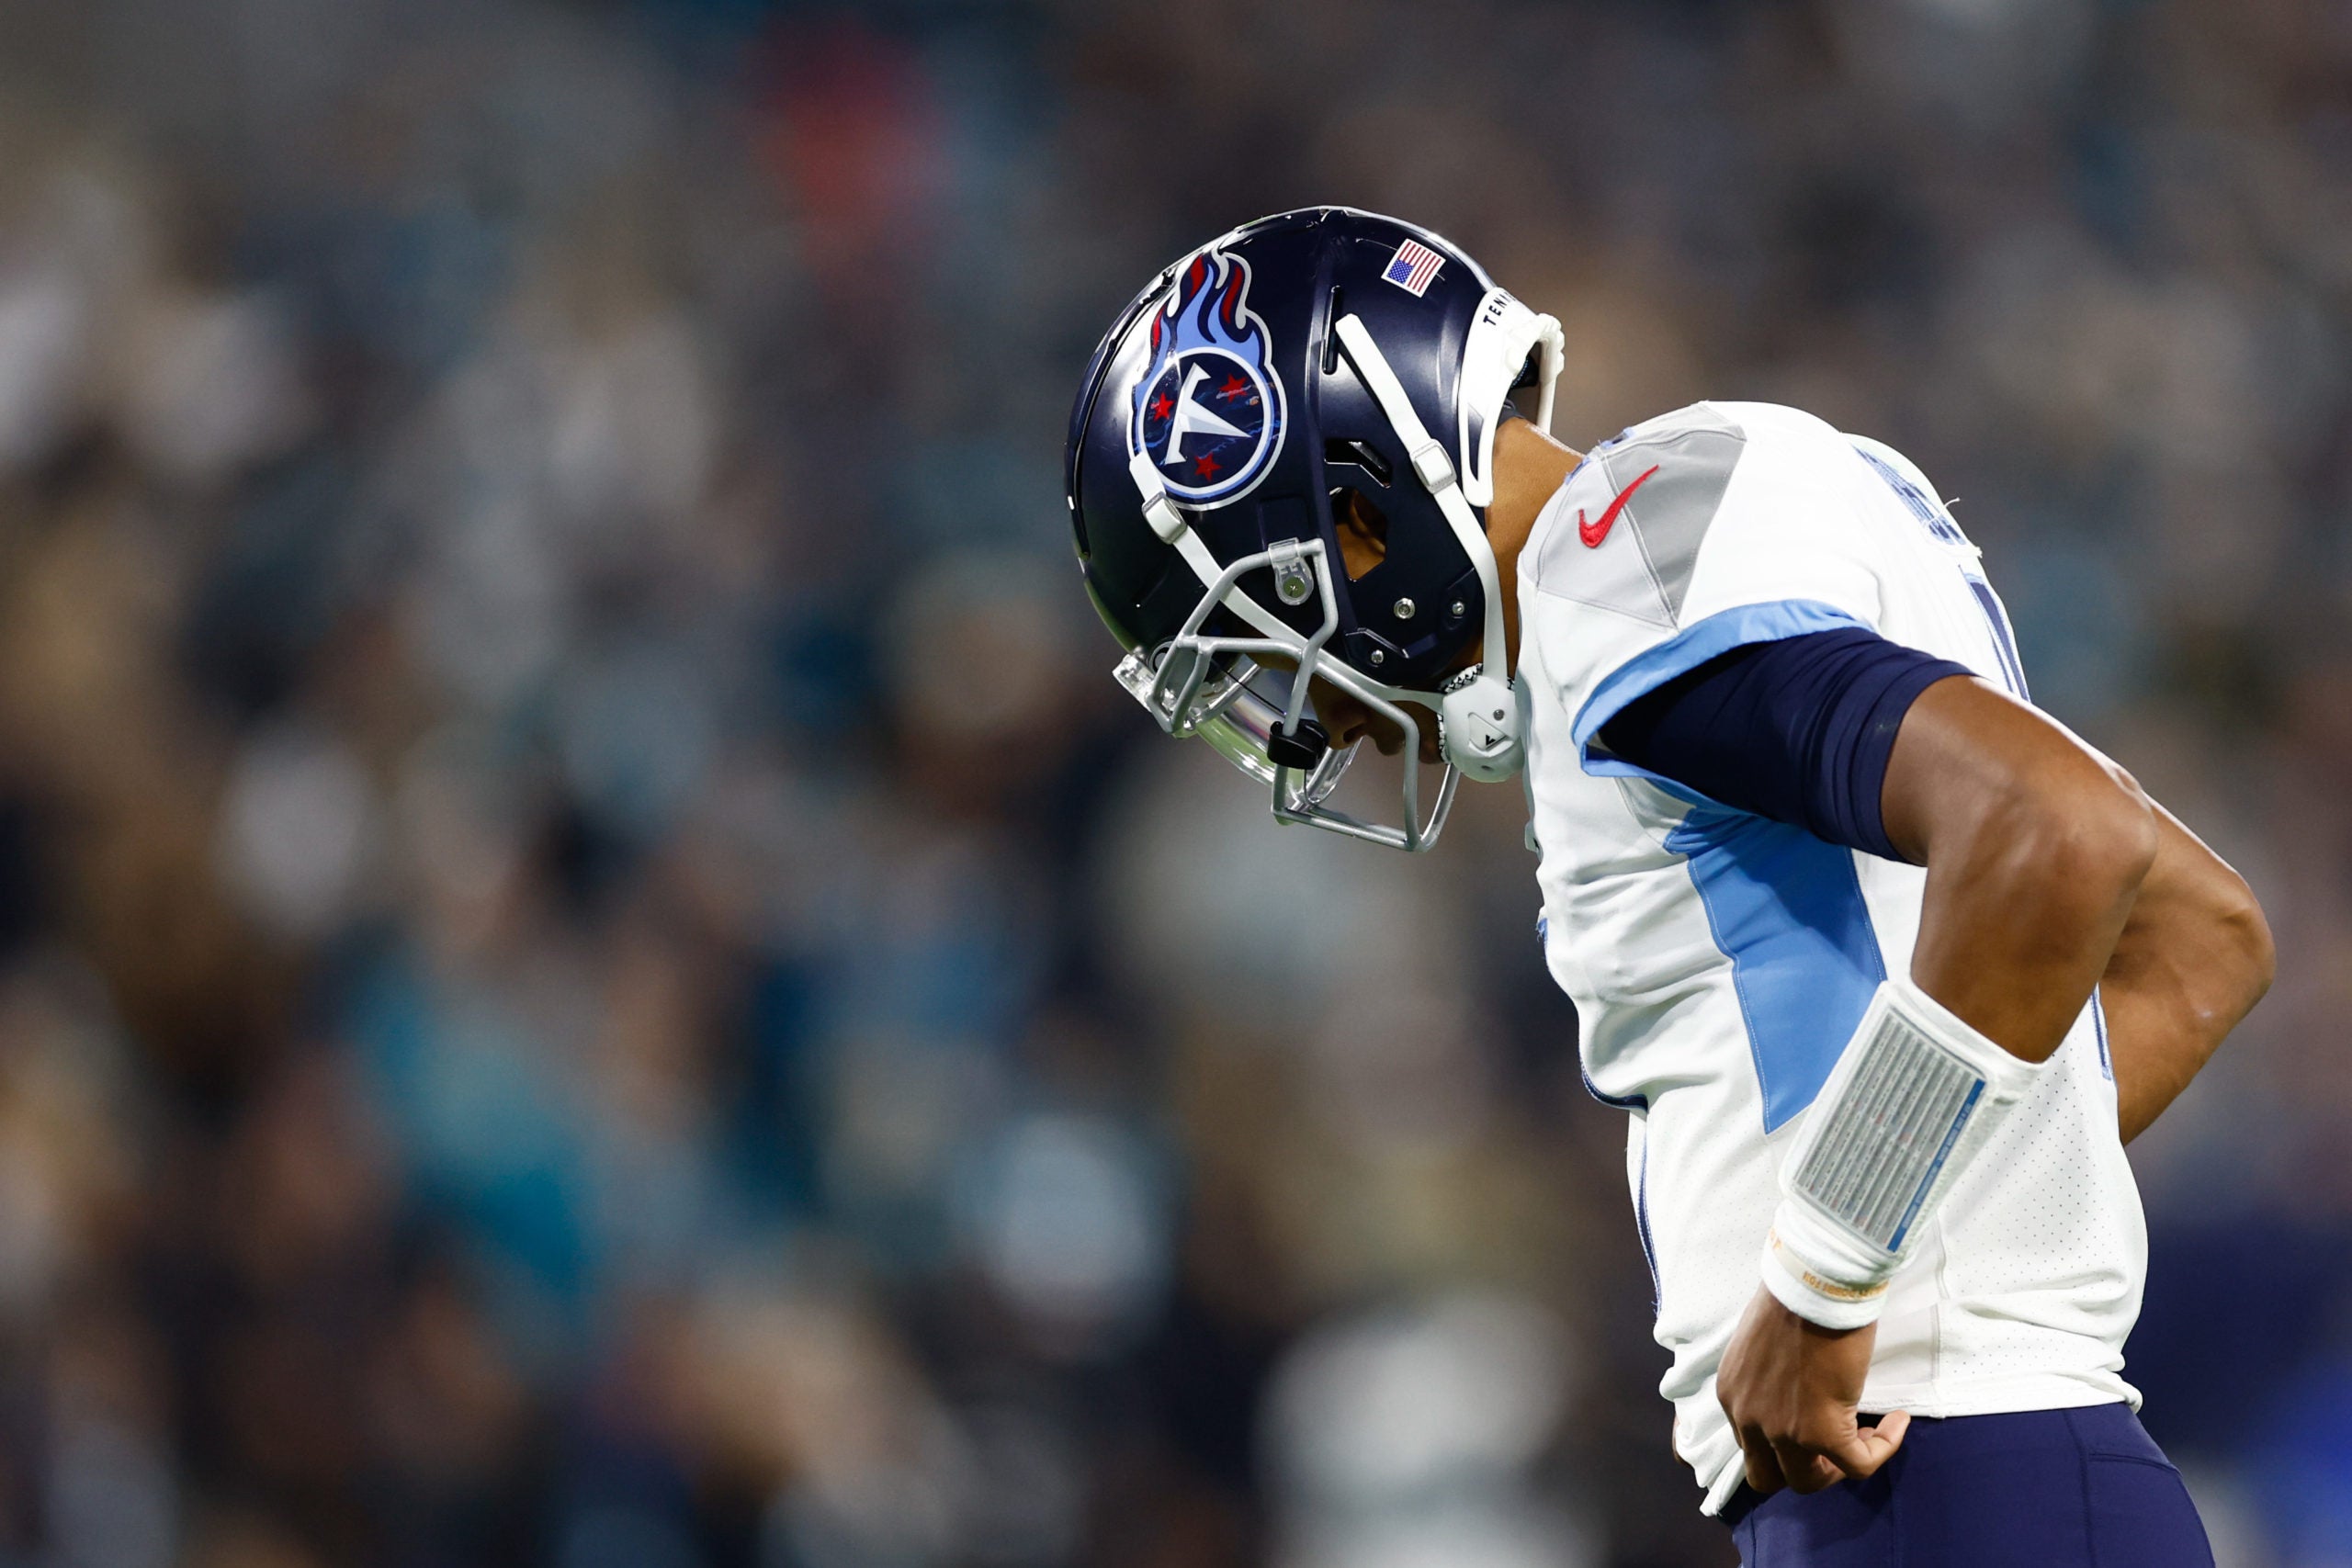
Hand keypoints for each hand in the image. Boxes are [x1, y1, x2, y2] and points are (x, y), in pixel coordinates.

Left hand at [1715, 1286, 1910, 1495]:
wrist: (1815, 1285)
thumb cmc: (1794, 1299)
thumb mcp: (1760, 1345)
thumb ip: (1767, 1378)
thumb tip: (1796, 1390)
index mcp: (1732, 1395)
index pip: (1750, 1444)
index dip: (1783, 1443)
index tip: (1811, 1424)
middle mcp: (1748, 1418)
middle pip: (1768, 1476)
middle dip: (1801, 1468)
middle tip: (1830, 1447)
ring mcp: (1782, 1430)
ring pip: (1807, 1482)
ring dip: (1835, 1469)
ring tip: (1862, 1437)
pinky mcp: (1821, 1432)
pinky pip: (1858, 1464)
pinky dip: (1881, 1449)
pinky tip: (1895, 1422)